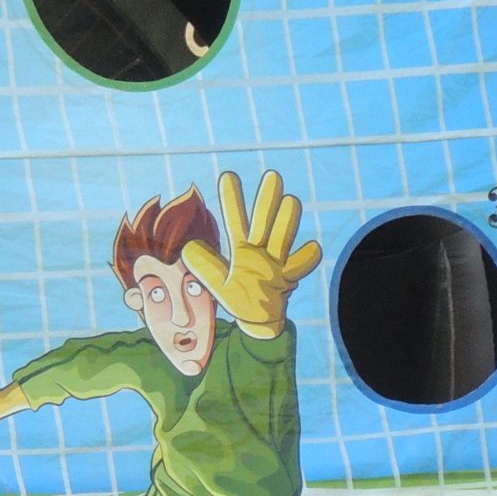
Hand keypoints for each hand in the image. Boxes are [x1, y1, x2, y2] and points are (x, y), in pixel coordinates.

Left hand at [183, 169, 322, 337]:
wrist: (260, 319)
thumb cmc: (239, 297)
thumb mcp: (217, 283)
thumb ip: (206, 266)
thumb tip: (187, 247)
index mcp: (242, 249)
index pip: (236, 220)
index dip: (232, 199)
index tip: (228, 176)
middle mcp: (261, 250)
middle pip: (265, 220)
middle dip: (268, 199)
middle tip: (272, 176)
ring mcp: (278, 261)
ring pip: (284, 234)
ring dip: (286, 219)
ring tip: (290, 200)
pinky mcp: (291, 276)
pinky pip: (303, 261)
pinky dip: (307, 254)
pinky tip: (310, 247)